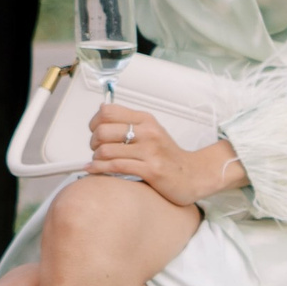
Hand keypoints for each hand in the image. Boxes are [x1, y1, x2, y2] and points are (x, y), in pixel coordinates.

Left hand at [87, 106, 248, 207]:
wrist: (193, 175)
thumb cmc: (168, 155)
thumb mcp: (150, 131)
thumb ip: (128, 122)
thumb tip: (101, 110)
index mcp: (146, 119)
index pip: (108, 111)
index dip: (94, 122)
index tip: (94, 130)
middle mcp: (148, 132)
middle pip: (103, 130)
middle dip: (93, 142)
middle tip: (96, 149)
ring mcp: (150, 151)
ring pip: (106, 150)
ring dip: (96, 158)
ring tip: (99, 161)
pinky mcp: (150, 170)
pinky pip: (115, 167)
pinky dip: (98, 169)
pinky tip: (93, 169)